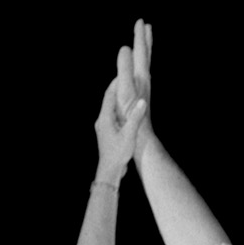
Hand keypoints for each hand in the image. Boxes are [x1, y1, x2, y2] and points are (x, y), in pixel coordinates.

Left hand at [92, 29, 151, 177]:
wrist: (109, 171)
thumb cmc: (118, 153)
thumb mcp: (130, 135)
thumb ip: (136, 117)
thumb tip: (141, 101)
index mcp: (105, 117)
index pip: (109, 95)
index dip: (116, 84)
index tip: (122, 73)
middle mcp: (102, 120)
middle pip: (108, 100)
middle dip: (116, 89)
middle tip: (124, 79)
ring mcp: (103, 127)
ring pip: (109, 109)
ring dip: (117, 100)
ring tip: (125, 93)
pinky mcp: (107, 134)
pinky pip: (112, 117)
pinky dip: (118, 110)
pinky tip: (125, 113)